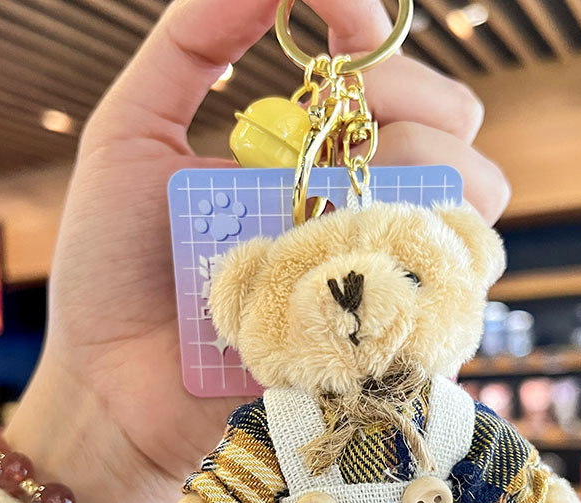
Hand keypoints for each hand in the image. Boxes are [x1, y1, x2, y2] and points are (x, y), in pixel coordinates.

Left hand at [6, 0, 509, 502]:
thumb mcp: (129, 134)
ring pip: (469, 203)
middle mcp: (347, 201)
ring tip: (373, 208)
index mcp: (301, 151)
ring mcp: (366, 267)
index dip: (385, 48)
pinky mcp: (374, 333)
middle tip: (362, 140)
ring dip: (446, 184)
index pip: (387, 80)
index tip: (356, 40)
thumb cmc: (111, 266)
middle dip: (429, 112)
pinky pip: (449, 290)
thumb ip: (193, 44)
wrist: (113, 384)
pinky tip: (394, 263)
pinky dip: (445, 263)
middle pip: (451, 133)